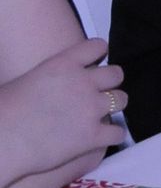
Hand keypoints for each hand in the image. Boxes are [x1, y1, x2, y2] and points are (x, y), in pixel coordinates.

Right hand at [0, 38, 121, 178]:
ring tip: (102, 113)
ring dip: (113, 105)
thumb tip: (50, 83)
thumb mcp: (24, 80)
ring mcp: (91, 108)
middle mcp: (83, 82)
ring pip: (121, 99)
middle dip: (110, 82)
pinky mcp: (93, 136)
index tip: (96, 61)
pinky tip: (104, 137)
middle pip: (116, 74)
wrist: (1, 141)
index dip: (99, 52)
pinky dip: (112, 135)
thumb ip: (49, 76)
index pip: (97, 46)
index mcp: (64, 64)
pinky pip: (118, 132)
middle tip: (100, 92)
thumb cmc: (2, 111)